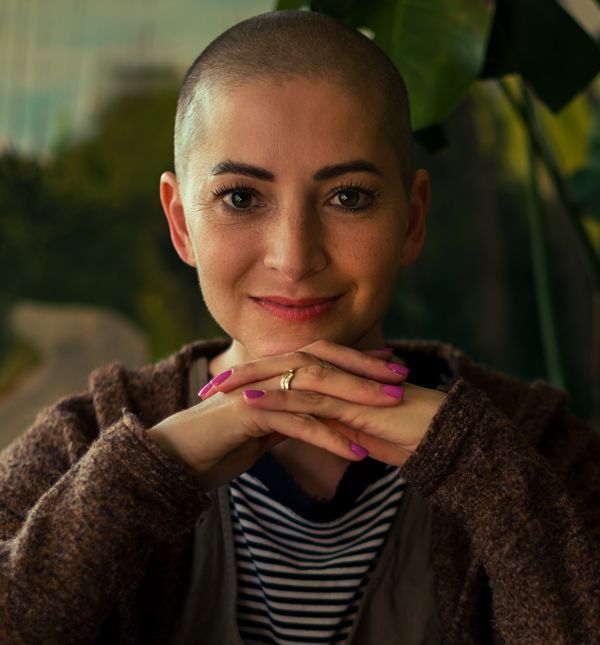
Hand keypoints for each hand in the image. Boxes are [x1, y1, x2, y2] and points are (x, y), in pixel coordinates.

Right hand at [147, 341, 406, 489]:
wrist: (178, 457)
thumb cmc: (220, 443)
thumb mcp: (263, 427)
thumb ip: (288, 416)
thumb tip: (315, 418)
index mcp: (273, 375)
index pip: (322, 360)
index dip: (357, 361)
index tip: (390, 365)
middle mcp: (268, 375)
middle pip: (324, 366)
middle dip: (365, 371)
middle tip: (402, 377)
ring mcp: (259, 391)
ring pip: (315, 389)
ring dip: (357, 399)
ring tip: (392, 408)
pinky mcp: (250, 414)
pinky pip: (297, 424)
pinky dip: (329, 436)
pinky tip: (356, 452)